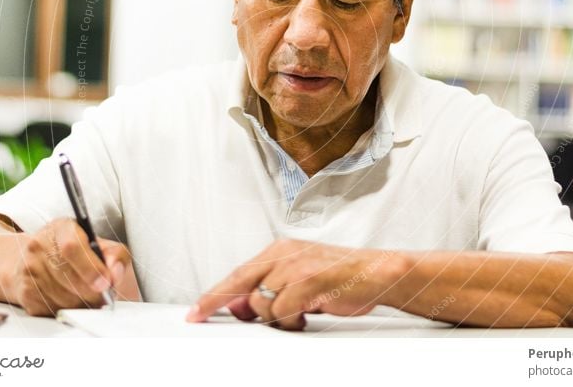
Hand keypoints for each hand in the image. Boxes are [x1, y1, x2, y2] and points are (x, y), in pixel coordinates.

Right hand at [9, 218, 140, 315]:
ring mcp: (28, 270)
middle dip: (92, 291)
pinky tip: (69, 298)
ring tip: (85, 293)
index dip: (91, 268)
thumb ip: (115, 254)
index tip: (105, 282)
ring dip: (81, 302)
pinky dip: (67, 309)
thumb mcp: (98, 243)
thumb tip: (115, 273)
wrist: (35, 261)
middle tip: (102, 292)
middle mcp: (39, 246)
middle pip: (70, 278)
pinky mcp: (25, 292)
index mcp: (61, 228)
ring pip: (64, 298)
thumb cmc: (75, 252)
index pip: (72, 247)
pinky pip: (53, 310)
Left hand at [186, 239, 402, 329]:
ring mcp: (294, 266)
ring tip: (298, 316)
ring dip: (275, 318)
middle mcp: (283, 254)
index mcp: (280, 250)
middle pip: (238, 282)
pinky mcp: (307, 281)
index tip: (196, 310)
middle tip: (198, 317)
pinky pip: (282, 311)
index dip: (214, 294)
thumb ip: (272, 291)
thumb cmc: (340, 278)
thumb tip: (242, 309)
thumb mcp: (300, 281)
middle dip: (215, 301)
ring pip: (261, 303)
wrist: (376, 273)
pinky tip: (306, 317)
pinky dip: (290, 321)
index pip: (238, 273)